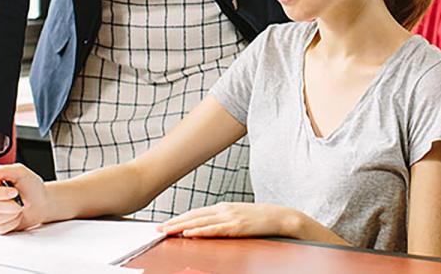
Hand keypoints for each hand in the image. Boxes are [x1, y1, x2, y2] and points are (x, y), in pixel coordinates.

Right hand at [0, 164, 50, 234]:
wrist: (40, 203)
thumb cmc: (31, 187)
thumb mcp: (22, 173)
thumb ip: (5, 170)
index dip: (1, 193)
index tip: (15, 192)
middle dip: (12, 204)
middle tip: (20, 200)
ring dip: (13, 213)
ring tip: (18, 207)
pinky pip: (0, 228)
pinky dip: (13, 222)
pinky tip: (16, 215)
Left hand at [159, 202, 300, 238]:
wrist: (281, 217)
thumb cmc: (261, 219)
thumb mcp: (240, 217)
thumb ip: (224, 221)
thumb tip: (207, 227)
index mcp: (224, 207)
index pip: (196, 212)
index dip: (180, 218)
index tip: (166, 223)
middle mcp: (224, 209)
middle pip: (194, 215)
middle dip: (175, 222)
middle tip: (158, 228)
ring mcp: (230, 217)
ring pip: (200, 222)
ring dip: (181, 226)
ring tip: (167, 231)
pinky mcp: (237, 226)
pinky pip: (214, 229)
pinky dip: (200, 230)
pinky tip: (189, 233)